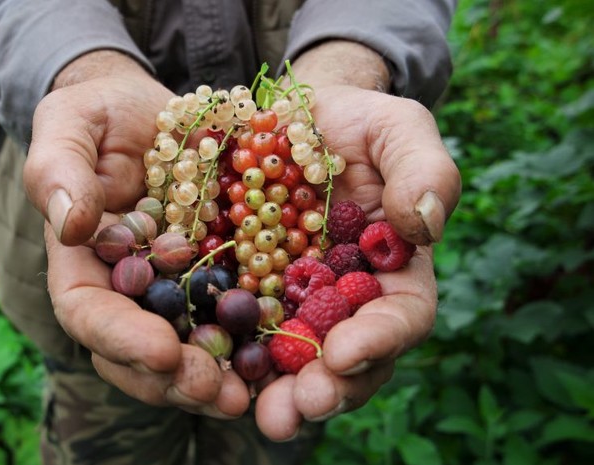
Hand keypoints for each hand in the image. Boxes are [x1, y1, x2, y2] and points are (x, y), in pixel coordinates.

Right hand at [24, 51, 249, 417]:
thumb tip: (71, 226)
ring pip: (183, 353)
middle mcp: (124, 289)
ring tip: (248, 396)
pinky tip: (277, 364)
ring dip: (212, 382)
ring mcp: (171, 291)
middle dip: (173, 379)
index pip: (87, 311)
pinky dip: (248, 350)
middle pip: (135, 351)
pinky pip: (228, 324)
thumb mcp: (73, 123)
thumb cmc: (101, 113)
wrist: (154, 112)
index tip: (161, 350)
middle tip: (217, 393)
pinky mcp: (216, 281)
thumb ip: (60, 169)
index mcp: (82, 261)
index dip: (120, 338)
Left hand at [254, 49, 460, 438]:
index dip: (378, 339)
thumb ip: (422, 167)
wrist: (289, 117)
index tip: (344, 353)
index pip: (400, 316)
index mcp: (393, 270)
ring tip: (260, 414)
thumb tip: (425, 224)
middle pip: (346, 358)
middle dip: (327, 388)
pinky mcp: (246, 293)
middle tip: (298, 408)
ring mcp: (294, 302)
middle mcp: (346, 299)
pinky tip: (211, 374)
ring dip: (279, 392)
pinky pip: (239, 332)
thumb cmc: (352, 120)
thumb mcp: (395, 127)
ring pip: (293, 361)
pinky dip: (231, 357)